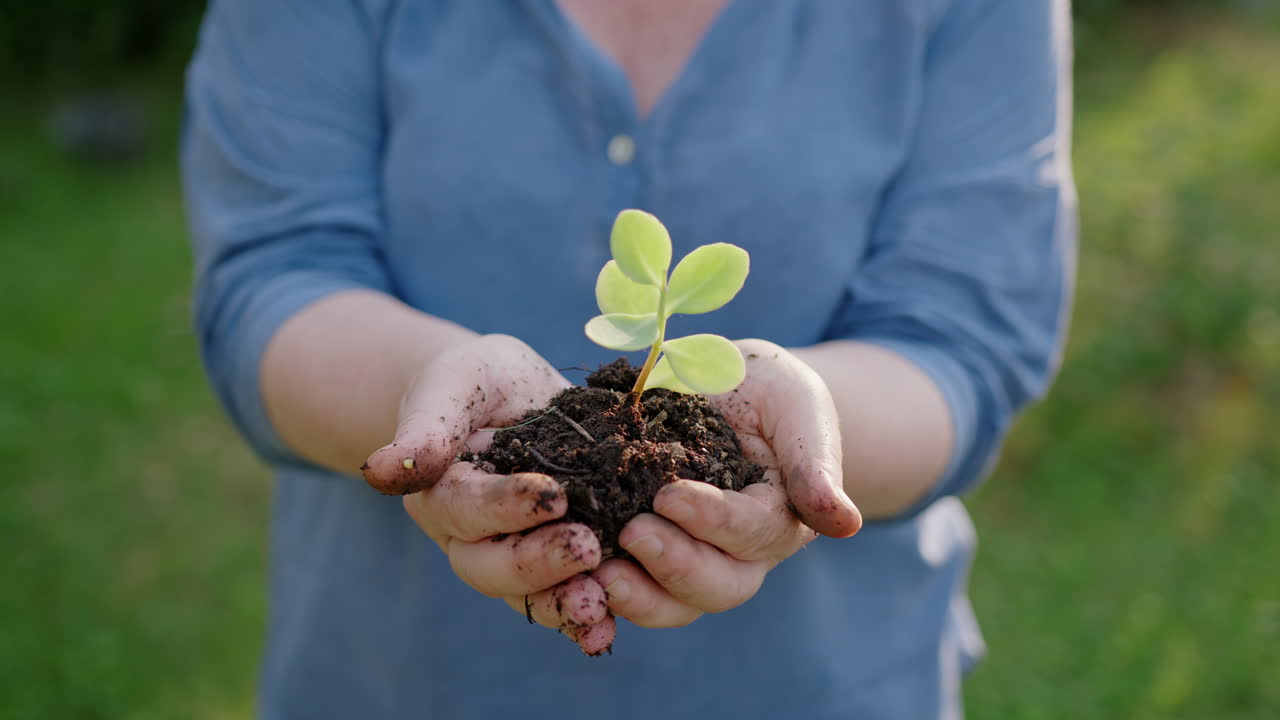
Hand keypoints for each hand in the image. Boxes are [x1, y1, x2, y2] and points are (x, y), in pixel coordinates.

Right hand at [362, 334, 615, 653]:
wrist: (510, 399)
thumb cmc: (475, 383)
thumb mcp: (454, 383)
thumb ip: (426, 426)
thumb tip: (380, 472)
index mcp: (438, 491)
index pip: (465, 508)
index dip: (506, 507)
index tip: (554, 496)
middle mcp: (467, 536)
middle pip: (491, 566)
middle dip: (538, 562)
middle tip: (588, 547)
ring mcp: (508, 556)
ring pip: (526, 596)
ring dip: (562, 605)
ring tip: (598, 606)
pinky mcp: (552, 565)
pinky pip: (562, 599)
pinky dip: (584, 620)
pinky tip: (609, 628)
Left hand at [592, 339, 861, 626]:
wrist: (728, 390)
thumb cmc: (770, 392)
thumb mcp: (798, 407)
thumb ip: (815, 461)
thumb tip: (844, 524)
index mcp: (781, 516)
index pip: (751, 532)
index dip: (711, 521)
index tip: (668, 496)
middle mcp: (741, 552)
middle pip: (718, 586)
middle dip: (674, 566)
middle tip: (630, 535)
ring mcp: (696, 558)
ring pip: (676, 603)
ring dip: (638, 595)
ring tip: (598, 573)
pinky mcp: (652, 553)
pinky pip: (635, 587)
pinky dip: (607, 589)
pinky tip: (576, 578)